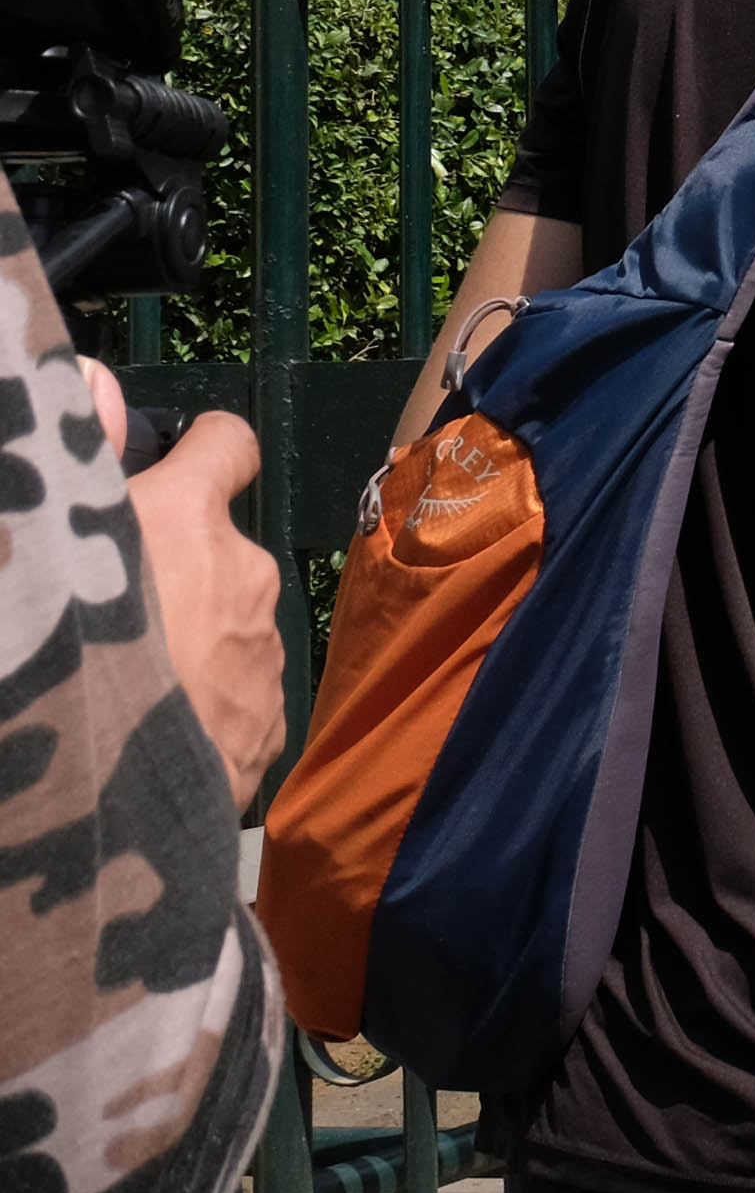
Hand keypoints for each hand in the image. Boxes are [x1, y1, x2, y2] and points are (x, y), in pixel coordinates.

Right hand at [91, 364, 288, 807]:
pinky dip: (199, 703)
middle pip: (216, 547)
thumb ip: (75, 456)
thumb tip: (98, 376)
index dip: (199, 449)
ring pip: (227, 624)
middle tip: (97, 614)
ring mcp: (264, 654)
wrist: (91, 816)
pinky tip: (142, 738)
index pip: (227, 442)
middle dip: (172, 568)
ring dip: (185, 640)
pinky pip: (235, 693)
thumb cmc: (47, 662)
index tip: (166, 468)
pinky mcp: (268, 728)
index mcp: (183, 519)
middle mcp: (245, 573)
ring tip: (113, 686)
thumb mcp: (47, 541)